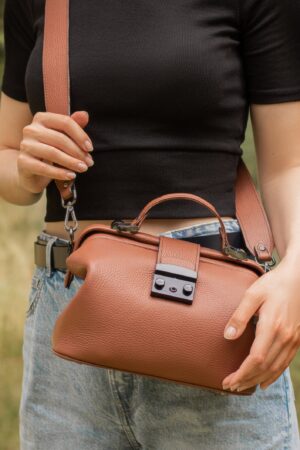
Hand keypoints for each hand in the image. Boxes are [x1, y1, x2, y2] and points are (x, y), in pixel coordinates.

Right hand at [17, 110, 93, 193]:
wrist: (31, 171)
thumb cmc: (50, 151)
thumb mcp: (63, 137)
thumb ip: (74, 126)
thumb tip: (85, 115)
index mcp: (42, 118)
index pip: (65, 122)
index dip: (80, 135)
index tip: (90, 148)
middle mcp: (31, 129)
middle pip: (60, 139)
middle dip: (78, 152)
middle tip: (89, 162)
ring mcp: (25, 145)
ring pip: (53, 153)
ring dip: (71, 162)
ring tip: (83, 168)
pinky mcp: (22, 162)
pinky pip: (43, 168)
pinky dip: (60, 173)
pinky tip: (71, 176)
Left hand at [221, 257, 299, 391]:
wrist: (297, 278)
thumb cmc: (273, 284)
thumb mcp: (252, 295)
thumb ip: (239, 316)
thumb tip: (227, 336)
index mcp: (272, 327)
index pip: (255, 359)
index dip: (241, 373)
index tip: (228, 380)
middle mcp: (285, 337)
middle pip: (264, 367)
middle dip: (247, 380)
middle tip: (231, 386)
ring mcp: (293, 339)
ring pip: (275, 368)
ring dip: (258, 380)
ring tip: (243, 386)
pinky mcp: (297, 339)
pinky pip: (285, 363)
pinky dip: (274, 375)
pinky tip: (265, 381)